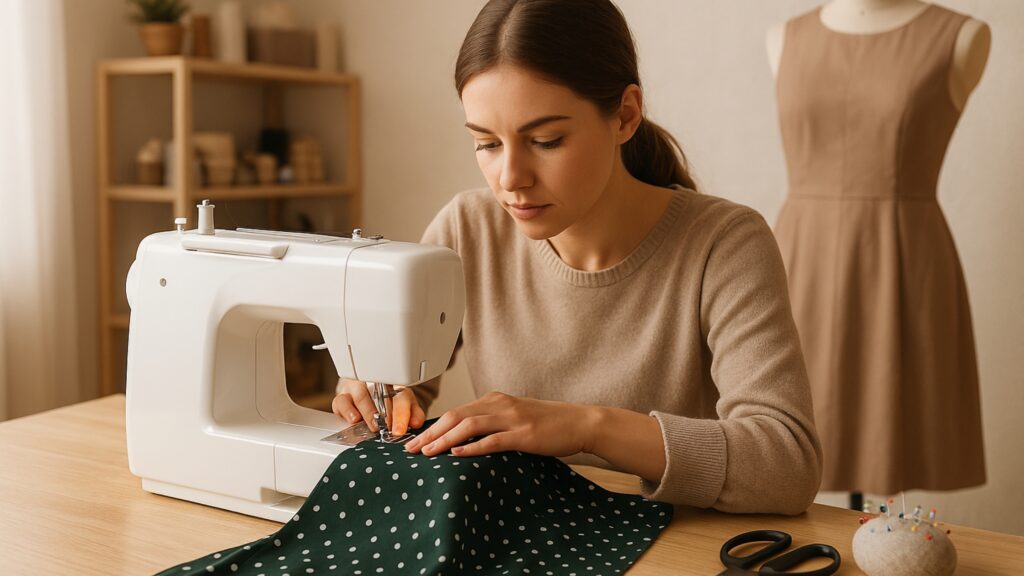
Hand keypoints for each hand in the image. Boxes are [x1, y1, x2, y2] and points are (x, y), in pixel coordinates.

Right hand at [332, 379, 424, 435]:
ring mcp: (356, 389)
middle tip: (386, 428)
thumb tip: (416, 422)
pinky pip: (340, 402)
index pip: (400, 396)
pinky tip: (353, 420)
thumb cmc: (387, 401)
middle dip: (385, 413)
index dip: (401, 414)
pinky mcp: (342, 397)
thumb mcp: (404, 406)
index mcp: (394, 385)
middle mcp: (374, 383)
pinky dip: (347, 411)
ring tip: (372, 425)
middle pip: (378, 393)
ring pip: (359, 395)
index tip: (400, 430)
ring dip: (367, 411)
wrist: (367, 394)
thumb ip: (413, 414)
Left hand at [404, 391, 598, 457]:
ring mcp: (512, 418)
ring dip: (444, 439)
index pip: (455, 411)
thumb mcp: (514, 417)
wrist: (579, 422)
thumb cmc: (548, 423)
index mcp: (495, 400)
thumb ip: (491, 423)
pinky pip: (493, 440)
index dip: (432, 426)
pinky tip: (457, 454)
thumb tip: (463, 438)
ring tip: (427, 453)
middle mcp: (500, 405)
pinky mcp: (524, 435)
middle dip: (431, 433)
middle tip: (411, 449)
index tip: (415, 440)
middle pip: (456, 416)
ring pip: (469, 425)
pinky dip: (472, 447)